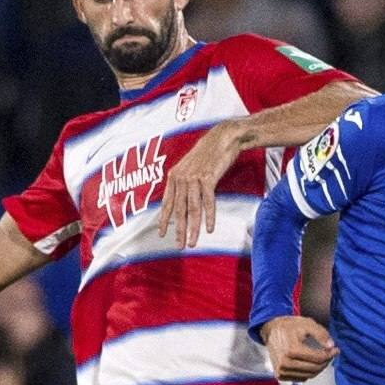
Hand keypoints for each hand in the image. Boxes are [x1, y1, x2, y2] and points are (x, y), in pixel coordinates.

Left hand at [158, 120, 240, 248]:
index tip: (162, 234)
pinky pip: (208, 202)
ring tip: (193, 242)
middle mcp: (181, 178)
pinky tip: (208, 229)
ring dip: (193, 228)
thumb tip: (181, 201)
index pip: (167, 203)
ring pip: (192, 209)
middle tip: (179, 245)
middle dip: (178, 230)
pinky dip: (209, 217)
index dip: (164, 220)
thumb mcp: (190, 167)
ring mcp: (194, 178)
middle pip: (179, 209)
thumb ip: (183, 183)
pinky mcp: (208, 178)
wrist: (222, 138)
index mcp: (174, 176)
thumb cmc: (207, 154)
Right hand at [260, 315, 337, 381]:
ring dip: (318, 368)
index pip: (317, 358)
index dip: (329, 354)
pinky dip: (309, 372)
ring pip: (309, 375)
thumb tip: (331, 346)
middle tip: (330, 354)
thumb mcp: (307, 324)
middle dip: (326, 362)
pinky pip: (301, 378)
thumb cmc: (288, 326)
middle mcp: (285, 362)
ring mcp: (281, 370)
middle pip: (314, 368)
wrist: (271, 331)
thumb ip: (321, 334)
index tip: (335, 350)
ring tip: (322, 358)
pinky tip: (311, 363)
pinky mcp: (280, 375)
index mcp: (291, 349)